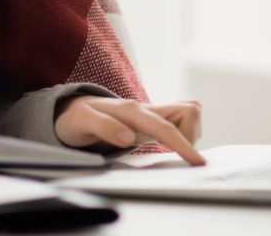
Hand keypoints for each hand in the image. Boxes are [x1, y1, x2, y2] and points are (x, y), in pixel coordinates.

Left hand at [55, 96, 205, 165]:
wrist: (72, 110)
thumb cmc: (77, 118)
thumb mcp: (81, 122)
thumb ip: (104, 127)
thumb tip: (129, 137)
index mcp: (131, 110)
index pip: (164, 127)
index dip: (183, 144)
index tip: (198, 162)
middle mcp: (145, 108)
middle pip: (188, 111)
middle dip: (191, 136)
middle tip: (174, 154)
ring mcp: (151, 113)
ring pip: (188, 114)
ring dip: (188, 134)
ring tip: (167, 148)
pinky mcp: (153, 120)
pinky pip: (181, 121)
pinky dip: (184, 133)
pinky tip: (168, 145)